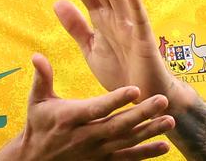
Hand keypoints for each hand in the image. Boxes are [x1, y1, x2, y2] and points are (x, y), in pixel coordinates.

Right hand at [0, 54, 174, 160]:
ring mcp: (96, 151)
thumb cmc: (38, 125)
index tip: (134, 88)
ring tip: (170, 121)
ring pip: (127, 142)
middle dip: (142, 114)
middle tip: (162, 100)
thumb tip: (37, 55)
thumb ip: (42, 77)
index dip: (115, 99)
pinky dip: (146, 154)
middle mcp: (86, 136)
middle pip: (118, 125)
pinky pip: (127, 159)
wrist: (36, 160)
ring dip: (150, 132)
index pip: (97, 108)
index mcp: (71, 118)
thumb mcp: (37, 101)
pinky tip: (164, 147)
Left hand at [52, 0, 186, 105]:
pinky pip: (141, 20)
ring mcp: (131, 26)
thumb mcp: (90, 48)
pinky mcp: (144, 40)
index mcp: (103, 18)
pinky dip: (136, 5)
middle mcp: (116, 17)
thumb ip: (76, 26)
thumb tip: (57, 1)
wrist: (141, 97)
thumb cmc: (119, 71)